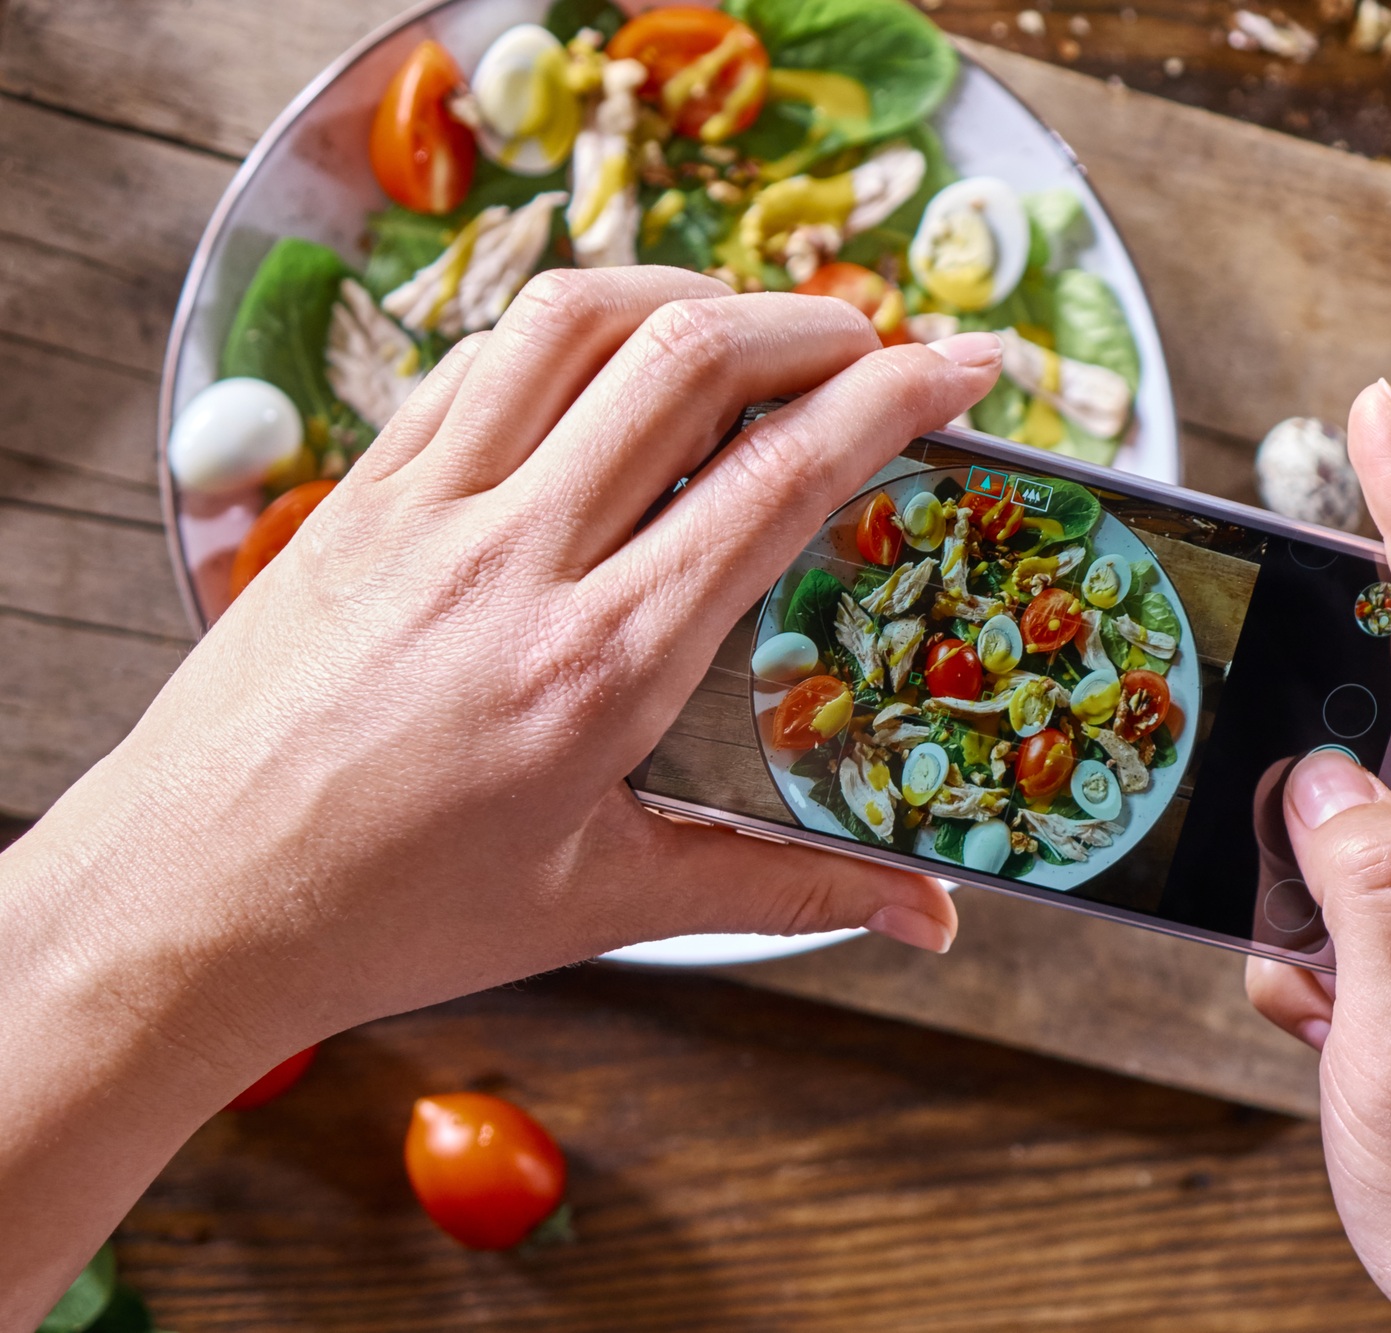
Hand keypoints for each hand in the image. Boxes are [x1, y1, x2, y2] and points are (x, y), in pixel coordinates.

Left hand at [0, 268, 999, 1321]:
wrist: (190, 901)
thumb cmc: (399, 914)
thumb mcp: (610, 902)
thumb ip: (787, 888)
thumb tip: (931, 916)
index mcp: (604, 664)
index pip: (779, 479)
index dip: (894, 398)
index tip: (966, 363)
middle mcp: (518, 558)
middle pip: (688, 359)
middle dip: (811, 323)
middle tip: (875, 341)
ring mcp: (424, 509)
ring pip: (574, 322)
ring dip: (688, 295)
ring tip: (750, 326)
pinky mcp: (356, 492)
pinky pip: (473, 358)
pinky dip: (567, 327)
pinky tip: (606, 358)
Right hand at [1245, 383, 1390, 1331]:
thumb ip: (1368, 900)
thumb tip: (1325, 778)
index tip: (1381, 416)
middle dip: (1342, 695)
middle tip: (1281, 704)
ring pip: (1382, 808)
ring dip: (1315, 862)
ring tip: (1314, 976)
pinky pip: (1370, 885)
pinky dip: (1317, 937)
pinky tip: (1316, 1024)